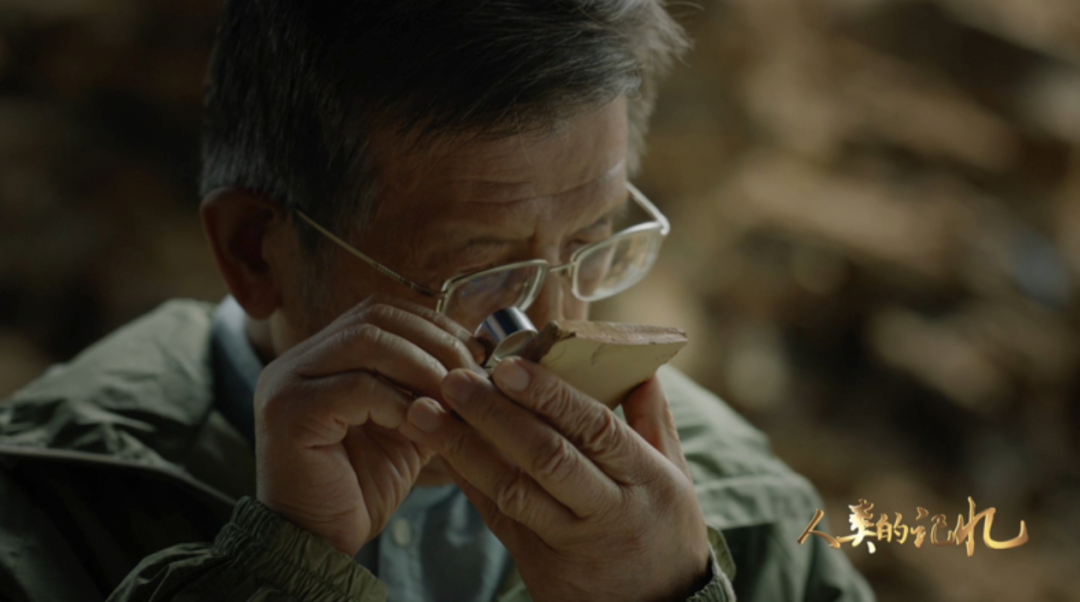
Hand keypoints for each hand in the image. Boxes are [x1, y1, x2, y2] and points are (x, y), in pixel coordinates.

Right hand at [253, 296, 484, 555]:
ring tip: (453, 396)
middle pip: (374, 317)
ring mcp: (286, 380)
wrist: (317, 543)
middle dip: (433, 341)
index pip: (381, 311)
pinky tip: (423, 423)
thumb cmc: (361, 487)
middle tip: (470, 374)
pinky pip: (355, 387)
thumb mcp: (407, 426)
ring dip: (420, 366)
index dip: (432, 324)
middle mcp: (298, 360)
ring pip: (365, 341)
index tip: (474, 351)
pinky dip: (398, 400)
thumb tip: (482, 362)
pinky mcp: (287, 411)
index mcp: (322, 355)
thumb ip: (430, 390)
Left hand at [398, 358, 710, 601]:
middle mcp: (606, 511)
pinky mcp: (537, 564)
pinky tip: (439, 448)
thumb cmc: (665, 531)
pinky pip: (496, 516)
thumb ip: (653, 421)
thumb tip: (640, 366)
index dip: (551, 397)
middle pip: (546, 458)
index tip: (510, 366)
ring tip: (425, 411)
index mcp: (646, 480)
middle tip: (455, 379)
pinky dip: (467, 480)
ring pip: (510, 492)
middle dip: (495, 416)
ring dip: (463, 449)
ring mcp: (569, 543)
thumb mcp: (676, 476)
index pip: (596, 429)